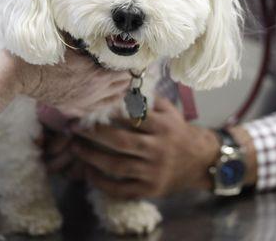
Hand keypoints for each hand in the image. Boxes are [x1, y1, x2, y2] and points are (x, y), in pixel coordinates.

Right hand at [17, 49, 131, 117]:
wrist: (20, 74)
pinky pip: (100, 107)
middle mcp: (96, 91)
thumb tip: (106, 29)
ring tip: (120, 76)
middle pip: (124, 83)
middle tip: (127, 63)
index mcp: (97, 75)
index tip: (132, 53)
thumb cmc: (44, 54)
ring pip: (115, 97)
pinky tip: (109, 92)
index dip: (131, 61)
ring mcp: (86, 101)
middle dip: (127, 73)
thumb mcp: (70, 40)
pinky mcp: (74, 107)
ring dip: (120, 87)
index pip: (127, 70)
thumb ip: (90, 38)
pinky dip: (108, 99)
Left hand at [70, 97, 220, 198]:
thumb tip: (120, 87)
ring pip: (117, 166)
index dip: (109, 112)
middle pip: (120, 142)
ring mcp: (154, 172)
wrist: (201, 162)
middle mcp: (159, 149)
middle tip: (74, 128)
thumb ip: (147, 100)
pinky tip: (88, 173)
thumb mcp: (170, 112)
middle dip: (94, 134)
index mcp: (164, 127)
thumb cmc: (178, 132)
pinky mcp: (150, 190)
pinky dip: (101, 182)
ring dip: (91, 158)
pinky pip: (121, 189)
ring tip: (75, 148)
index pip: (133, 118)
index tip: (89, 108)